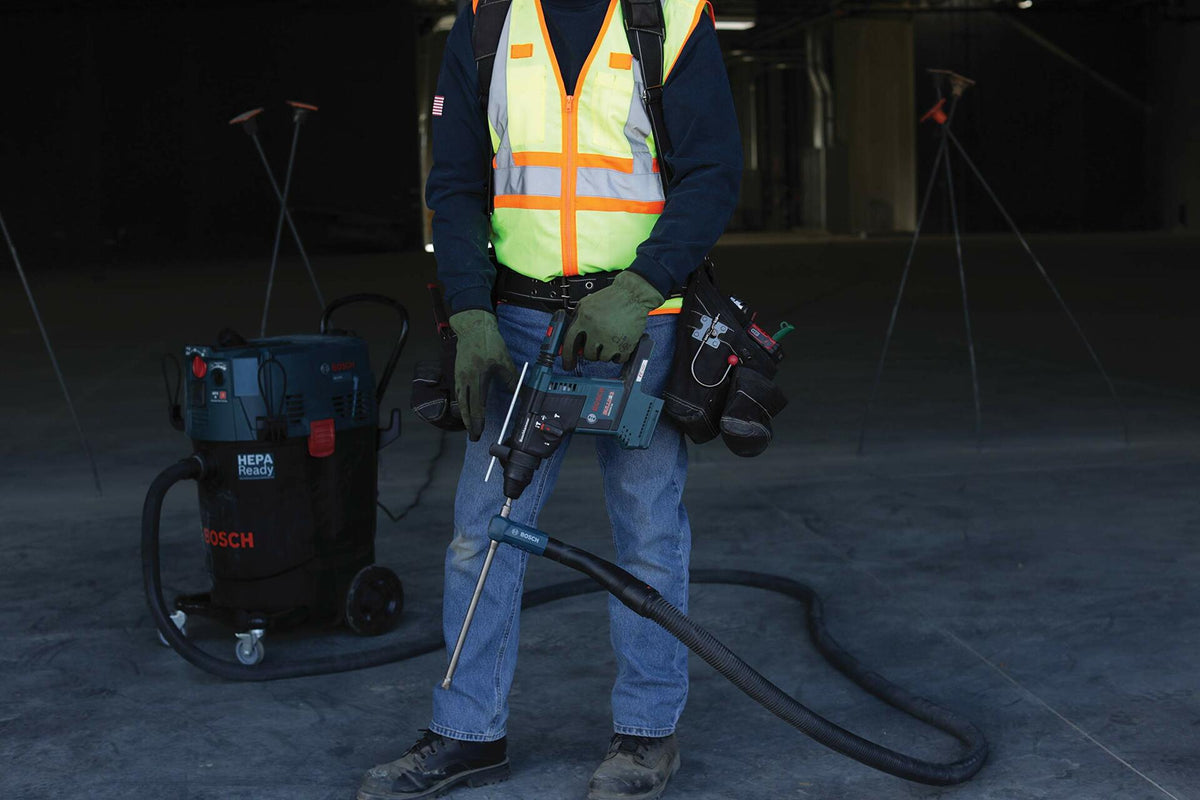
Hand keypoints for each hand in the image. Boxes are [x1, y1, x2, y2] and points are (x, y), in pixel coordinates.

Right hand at [450, 310, 517, 440]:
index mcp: (477, 378)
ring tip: (469, 427)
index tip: (479, 432)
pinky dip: (461, 404)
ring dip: (464, 416)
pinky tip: (465, 410)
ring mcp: (459, 376)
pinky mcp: (457, 373)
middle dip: (470, 424)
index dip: (478, 421)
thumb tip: (520, 394)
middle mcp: (465, 379)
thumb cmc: (489, 343)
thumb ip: (511, 379)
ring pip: (460, 401)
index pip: (477, 405)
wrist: (473, 328)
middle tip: (473, 437)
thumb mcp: (504, 360)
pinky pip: (458, 393)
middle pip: (466, 407)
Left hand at [561, 271, 663, 369]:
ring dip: (606, 352)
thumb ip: (576, 319)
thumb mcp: (586, 303)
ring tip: (611, 340)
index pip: (569, 342)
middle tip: (598, 343)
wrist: (633, 294)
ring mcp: (611, 339)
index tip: (568, 363)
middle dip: (592, 351)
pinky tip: (619, 344)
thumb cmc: (612, 298)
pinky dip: (619, 355)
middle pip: (588, 354)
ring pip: (603, 358)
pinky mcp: (625, 345)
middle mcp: (596, 330)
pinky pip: (618, 359)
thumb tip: (570, 337)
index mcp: (585, 319)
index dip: (567, 356)